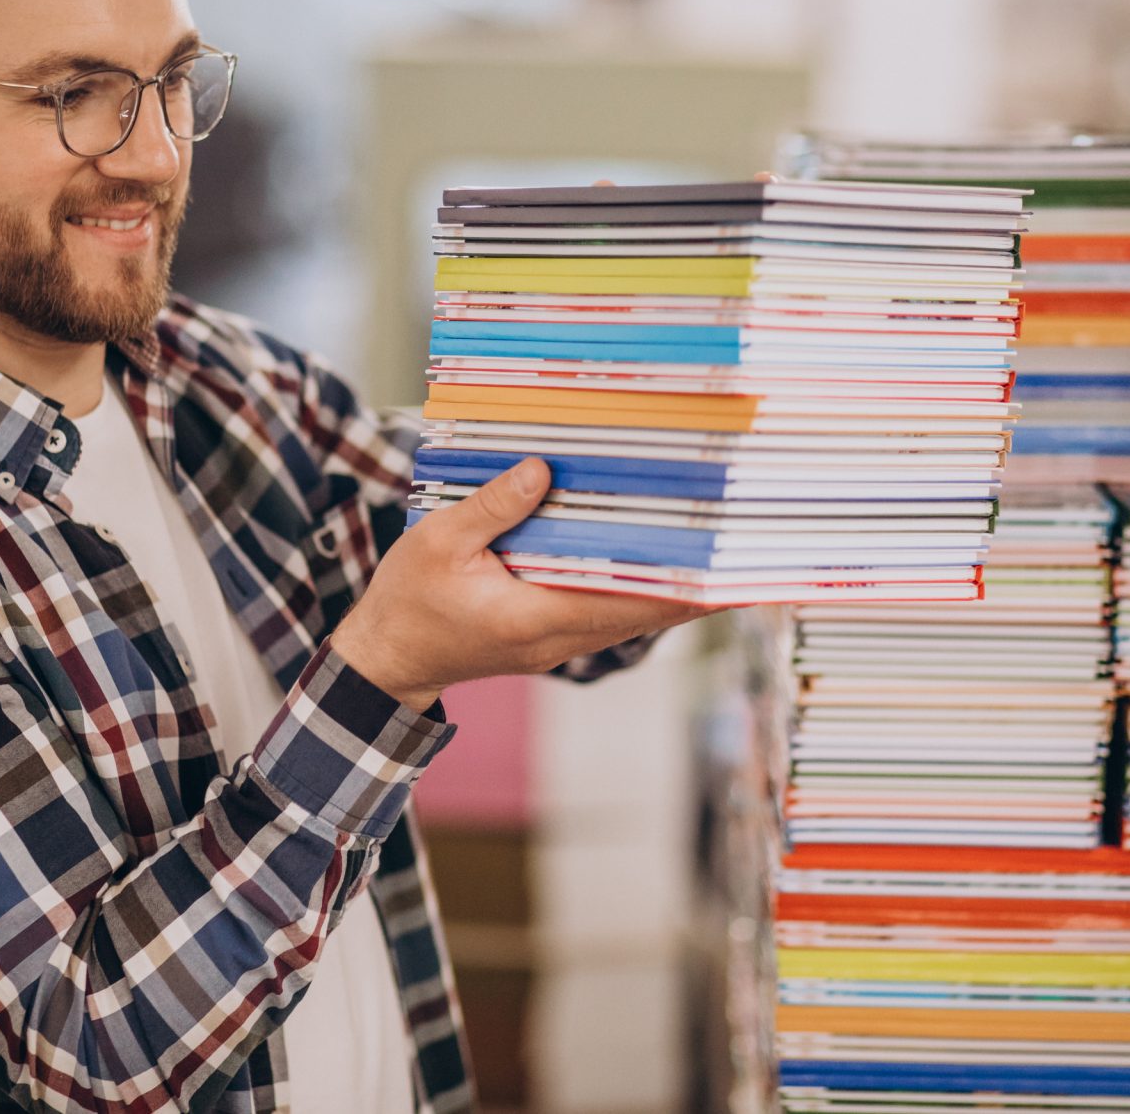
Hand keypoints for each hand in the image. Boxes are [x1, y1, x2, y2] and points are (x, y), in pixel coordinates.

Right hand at [332, 458, 714, 711]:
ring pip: (634, 612)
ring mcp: (560, 639)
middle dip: (695, 581)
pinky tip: (660, 555)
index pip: (629, 603)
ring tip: (717, 543)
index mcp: (536, 618)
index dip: (685, 588)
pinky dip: (639, 586)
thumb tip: (541, 470)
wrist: (388, 658)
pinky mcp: (553, 632)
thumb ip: (492, 506)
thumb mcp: (438, 542)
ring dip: (673, 584)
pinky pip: (610, 608)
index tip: (731, 569)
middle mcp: (560, 636)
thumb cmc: (408, 602)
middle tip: (741, 542)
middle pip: (646, 611)